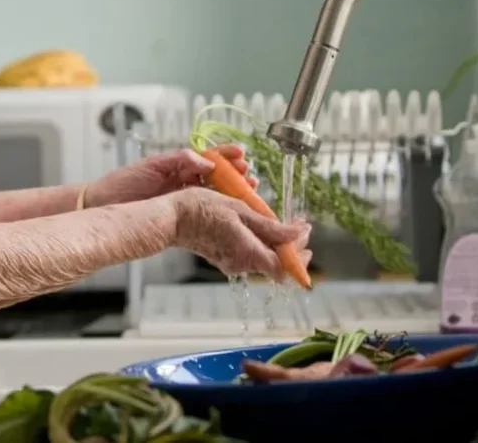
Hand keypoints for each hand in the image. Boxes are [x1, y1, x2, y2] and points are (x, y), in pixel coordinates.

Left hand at [85, 144, 256, 207]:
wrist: (103, 206)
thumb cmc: (122, 184)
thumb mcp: (152, 166)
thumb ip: (179, 160)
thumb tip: (206, 160)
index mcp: (178, 165)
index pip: (209, 157)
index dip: (227, 156)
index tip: (241, 155)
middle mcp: (184, 181)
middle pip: (218, 177)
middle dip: (236, 175)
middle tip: (250, 177)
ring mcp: (183, 199)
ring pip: (215, 194)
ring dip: (233, 193)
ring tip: (248, 191)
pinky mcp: (179, 216)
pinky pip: (204, 212)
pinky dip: (219, 211)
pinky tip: (231, 213)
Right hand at [166, 187, 311, 280]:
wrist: (171, 218)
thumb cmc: (201, 209)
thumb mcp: (239, 210)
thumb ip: (269, 226)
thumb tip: (296, 234)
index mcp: (248, 253)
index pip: (284, 268)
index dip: (300, 255)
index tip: (305, 231)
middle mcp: (241, 264)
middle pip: (276, 264)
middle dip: (292, 246)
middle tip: (298, 226)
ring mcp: (231, 262)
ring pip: (264, 258)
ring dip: (277, 242)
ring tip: (281, 222)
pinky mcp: (224, 257)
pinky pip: (250, 254)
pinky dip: (261, 242)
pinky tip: (260, 225)